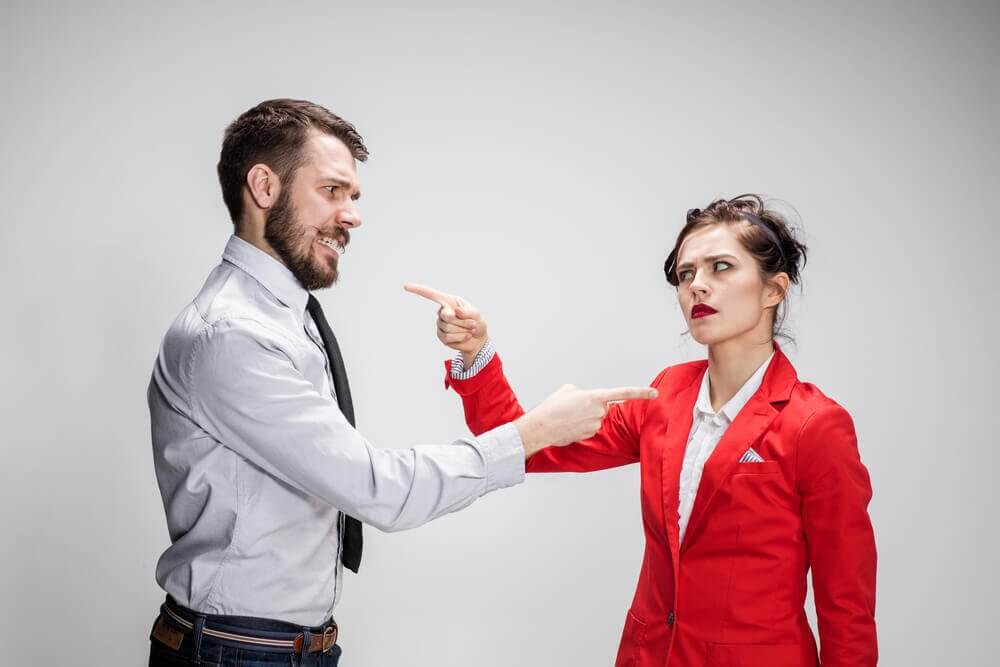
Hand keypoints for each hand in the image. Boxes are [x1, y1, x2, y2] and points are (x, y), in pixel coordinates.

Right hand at [404, 282, 487, 366]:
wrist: (478, 339)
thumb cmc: (477, 322)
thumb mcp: (476, 314)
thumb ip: (467, 312)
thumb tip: (453, 311)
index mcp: (449, 302)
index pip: (431, 294)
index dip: (418, 290)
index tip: (406, 286)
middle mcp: (442, 312)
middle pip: (447, 316)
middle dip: (463, 322)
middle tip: (473, 324)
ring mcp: (440, 325)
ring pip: (448, 328)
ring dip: (463, 330)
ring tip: (471, 330)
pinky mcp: (442, 337)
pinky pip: (448, 337)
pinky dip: (461, 338)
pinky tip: (466, 337)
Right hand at [514, 384, 657, 457]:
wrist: (541, 427)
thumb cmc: (552, 407)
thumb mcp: (567, 390)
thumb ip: (584, 392)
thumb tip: (588, 400)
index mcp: (595, 396)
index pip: (623, 393)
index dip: (641, 393)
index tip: (655, 393)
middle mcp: (598, 411)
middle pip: (603, 407)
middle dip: (592, 406)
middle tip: (574, 407)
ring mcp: (594, 425)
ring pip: (596, 418)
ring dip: (585, 417)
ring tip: (568, 416)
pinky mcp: (589, 435)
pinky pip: (589, 427)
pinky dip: (581, 426)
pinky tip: (568, 425)